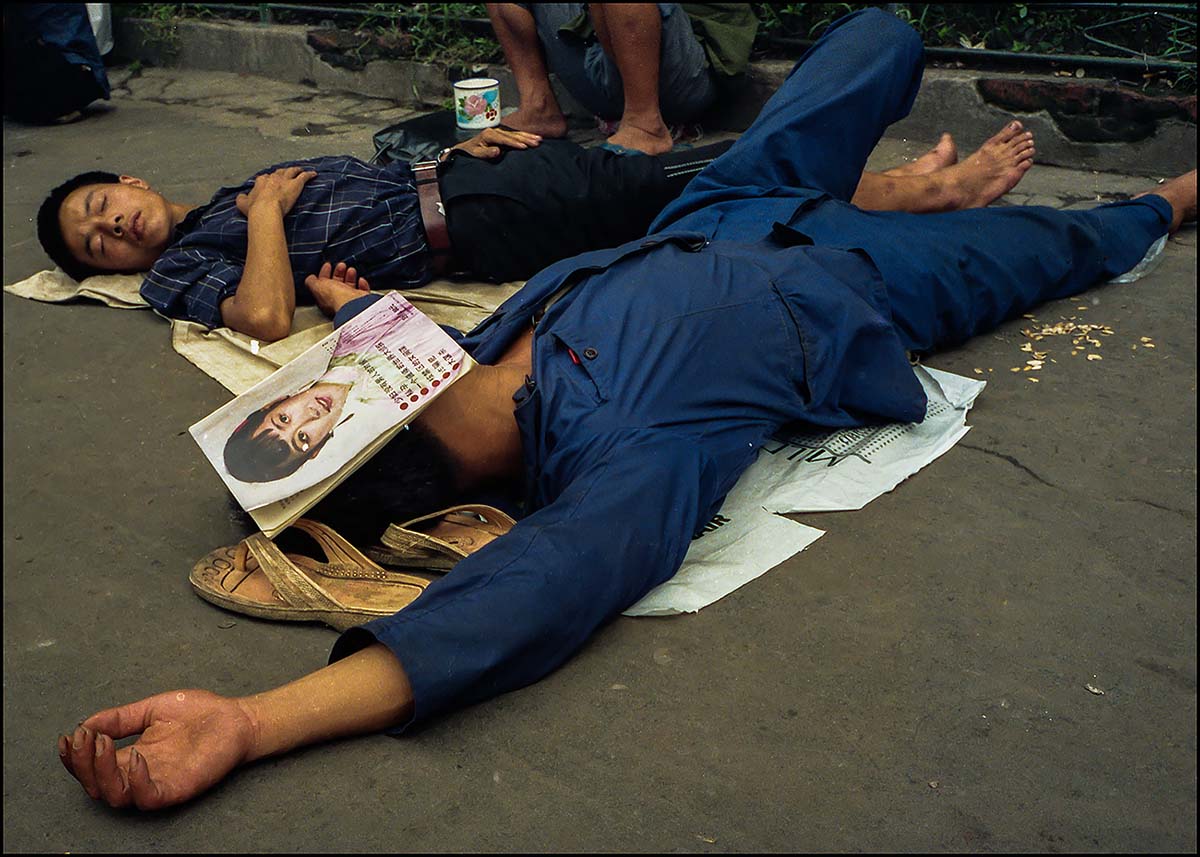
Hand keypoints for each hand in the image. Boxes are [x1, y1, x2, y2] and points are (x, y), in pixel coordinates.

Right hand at [58, 689, 257, 809]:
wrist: (237, 716)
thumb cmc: (199, 713)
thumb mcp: (152, 710)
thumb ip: (120, 718)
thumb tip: (85, 723)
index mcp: (131, 755)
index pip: (92, 766)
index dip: (75, 756)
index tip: (70, 736)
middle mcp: (139, 773)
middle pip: (96, 784)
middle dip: (82, 763)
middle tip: (85, 738)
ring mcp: (158, 782)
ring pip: (114, 796)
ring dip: (100, 772)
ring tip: (103, 744)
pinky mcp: (177, 789)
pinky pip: (147, 797)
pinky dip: (134, 782)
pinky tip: (135, 757)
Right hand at [236, 165, 316, 217]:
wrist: (266, 210)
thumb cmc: (255, 208)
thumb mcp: (242, 203)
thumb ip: (242, 198)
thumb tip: (241, 196)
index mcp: (261, 181)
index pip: (265, 178)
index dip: (268, 180)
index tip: (270, 182)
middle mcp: (273, 177)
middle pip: (279, 173)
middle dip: (282, 173)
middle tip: (285, 174)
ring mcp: (285, 180)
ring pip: (292, 171)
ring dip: (296, 169)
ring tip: (299, 169)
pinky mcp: (296, 184)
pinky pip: (304, 176)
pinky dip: (309, 174)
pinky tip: (314, 174)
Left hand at [305, 261, 371, 317]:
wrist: (354, 304)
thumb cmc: (336, 298)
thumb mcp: (317, 286)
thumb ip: (311, 282)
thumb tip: (310, 279)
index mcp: (325, 298)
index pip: (323, 284)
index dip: (324, 273)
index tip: (327, 265)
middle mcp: (338, 300)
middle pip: (337, 284)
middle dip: (338, 273)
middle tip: (340, 265)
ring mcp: (351, 301)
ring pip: (350, 286)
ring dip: (349, 276)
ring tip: (351, 270)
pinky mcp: (362, 301)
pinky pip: (363, 291)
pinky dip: (362, 284)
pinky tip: (361, 280)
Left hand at [451, 127, 541, 160]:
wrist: (466, 148)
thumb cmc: (471, 153)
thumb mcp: (476, 154)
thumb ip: (486, 153)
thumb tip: (497, 151)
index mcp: (489, 134)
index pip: (505, 139)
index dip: (515, 143)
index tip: (524, 147)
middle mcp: (495, 131)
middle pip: (513, 135)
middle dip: (526, 138)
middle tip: (537, 142)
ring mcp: (500, 131)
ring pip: (516, 134)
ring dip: (528, 136)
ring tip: (539, 139)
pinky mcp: (502, 134)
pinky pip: (515, 135)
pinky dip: (525, 136)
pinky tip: (533, 137)